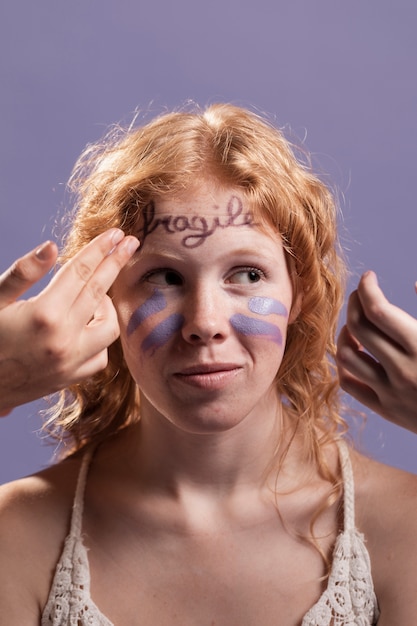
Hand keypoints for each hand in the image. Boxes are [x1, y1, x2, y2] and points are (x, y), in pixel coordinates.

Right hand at [0, 229, 138, 415]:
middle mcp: (63, 340)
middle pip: (100, 291)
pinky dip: (99, 339)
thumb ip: (23, 273)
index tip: (117, 233)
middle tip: (130, 243)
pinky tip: (88, 326)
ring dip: (107, 305)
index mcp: (44, 315)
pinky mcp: (69, 380)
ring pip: (110, 328)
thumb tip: (52, 247)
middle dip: (117, 262)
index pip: (81, 272)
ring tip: (96, 293)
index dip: (100, 249)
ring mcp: (69, 363)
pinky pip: (100, 357)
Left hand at [337, 271, 416, 432]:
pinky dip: (345, 364)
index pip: (378, 311)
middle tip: (361, 294)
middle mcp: (403, 370)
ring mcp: (392, 393)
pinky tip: (355, 351)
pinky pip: (349, 385)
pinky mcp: (387, 410)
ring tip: (356, 324)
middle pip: (358, 328)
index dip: (368, 288)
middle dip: (354, 303)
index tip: (369, 277)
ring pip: (346, 357)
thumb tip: (416, 283)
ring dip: (344, 334)